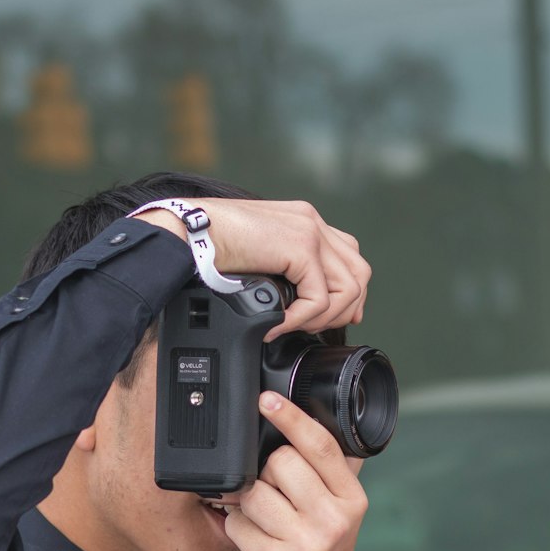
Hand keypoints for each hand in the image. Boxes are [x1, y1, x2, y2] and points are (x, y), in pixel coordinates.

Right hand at [134, 199, 369, 338]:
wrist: (190, 233)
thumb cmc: (208, 246)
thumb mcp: (256, 256)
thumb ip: (280, 268)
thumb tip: (291, 302)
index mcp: (303, 220)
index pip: (348, 256)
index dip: (349, 291)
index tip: (336, 316)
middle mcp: (312, 222)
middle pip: (359, 271)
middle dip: (347, 307)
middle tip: (318, 329)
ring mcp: (310, 232)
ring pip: (347, 288)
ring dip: (323, 318)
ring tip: (293, 328)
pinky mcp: (300, 248)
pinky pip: (318, 299)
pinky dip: (300, 320)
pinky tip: (277, 326)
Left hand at [222, 391, 367, 550]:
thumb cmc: (319, 550)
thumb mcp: (340, 510)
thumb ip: (332, 469)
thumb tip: (317, 416)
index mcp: (351, 498)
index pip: (321, 446)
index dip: (291, 418)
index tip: (267, 399)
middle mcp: (333, 518)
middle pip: (280, 462)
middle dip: (266, 471)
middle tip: (272, 492)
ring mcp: (304, 541)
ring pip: (254, 491)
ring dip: (247, 501)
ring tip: (262, 517)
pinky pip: (237, 523)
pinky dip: (236, 526)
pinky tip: (252, 537)